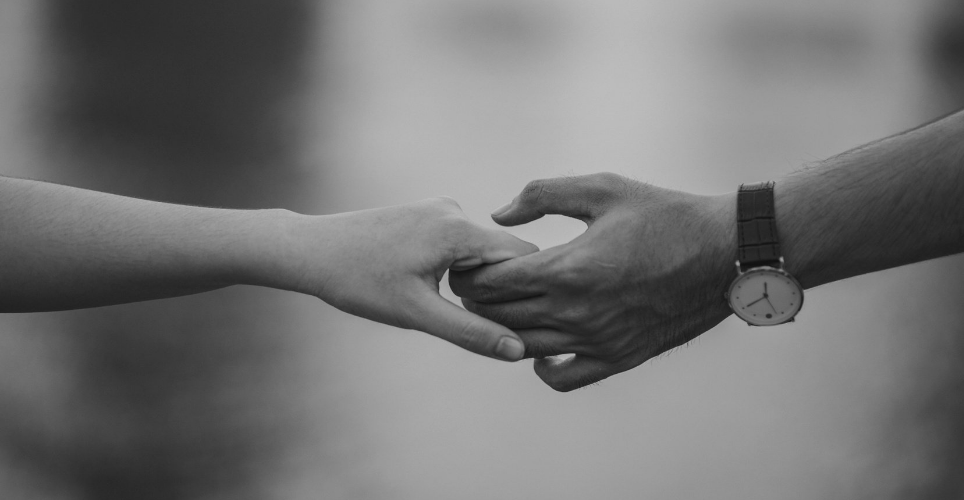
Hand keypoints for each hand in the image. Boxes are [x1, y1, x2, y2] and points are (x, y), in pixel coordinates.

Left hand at [282, 197, 538, 360]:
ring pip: (481, 250)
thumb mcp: (417, 314)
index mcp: (458, 228)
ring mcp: (439, 209)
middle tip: (476, 322)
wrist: (310, 250)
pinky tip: (427, 287)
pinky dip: (457, 267)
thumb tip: (517, 351)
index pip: (523, 256)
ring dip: (476, 280)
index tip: (519, 321)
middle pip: (503, 253)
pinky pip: (460, 243)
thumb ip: (471, 332)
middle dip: (499, 288)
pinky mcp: (425, 214)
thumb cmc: (358, 281)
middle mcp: (454, 210)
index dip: (527, 290)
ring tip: (441, 303)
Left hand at [449, 173, 735, 388]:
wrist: (724, 253)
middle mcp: (577, 312)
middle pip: (499, 317)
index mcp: (568, 269)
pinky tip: (541, 345)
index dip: (470, 273)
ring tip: (499, 309)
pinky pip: (562, 378)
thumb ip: (543, 195)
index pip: (492, 283)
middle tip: (474, 285)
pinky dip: (541, 367)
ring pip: (522, 347)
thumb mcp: (603, 189)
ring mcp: (597, 340)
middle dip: (477, 300)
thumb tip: (499, 215)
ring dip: (501, 330)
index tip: (467, 263)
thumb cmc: (663, 214)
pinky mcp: (617, 358)